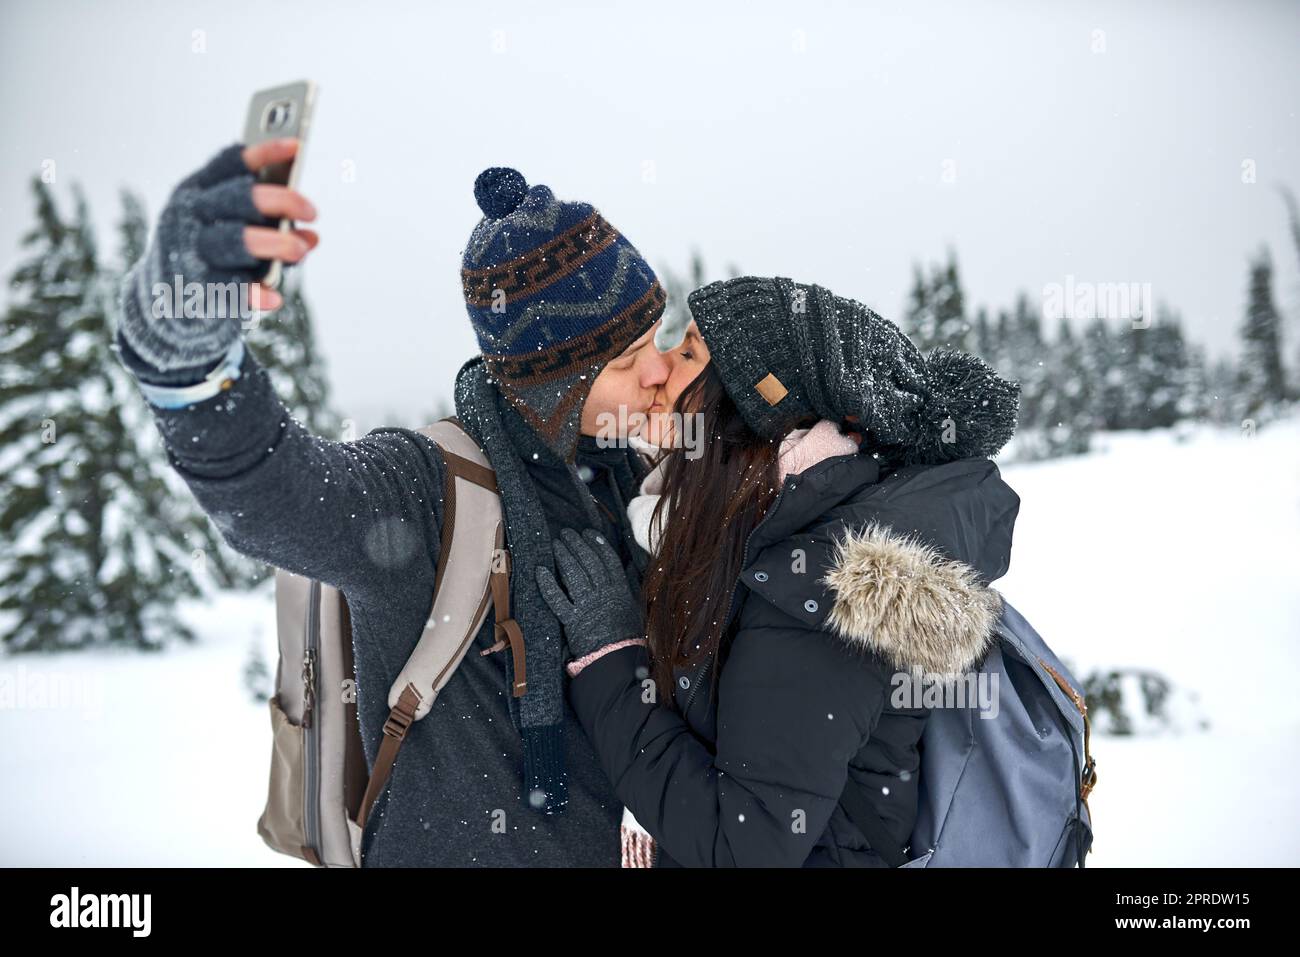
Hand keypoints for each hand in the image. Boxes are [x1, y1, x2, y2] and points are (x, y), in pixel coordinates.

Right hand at [117, 139, 319, 371]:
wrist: (170, 297)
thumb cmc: (217, 249)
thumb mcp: (237, 227)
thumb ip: (273, 225)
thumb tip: (311, 235)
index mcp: (200, 190)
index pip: (229, 164)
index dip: (262, 153)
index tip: (296, 147)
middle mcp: (190, 214)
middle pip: (236, 198)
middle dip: (279, 200)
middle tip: (312, 210)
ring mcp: (190, 250)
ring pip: (233, 240)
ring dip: (273, 243)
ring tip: (300, 249)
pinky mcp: (196, 287)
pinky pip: (228, 288)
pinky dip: (254, 293)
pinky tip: (275, 297)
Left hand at [535, 528, 642, 659]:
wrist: (615, 657)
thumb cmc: (625, 633)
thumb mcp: (631, 607)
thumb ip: (624, 587)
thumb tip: (623, 568)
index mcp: (619, 590)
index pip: (608, 560)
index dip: (597, 544)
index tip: (588, 534)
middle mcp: (603, 594)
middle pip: (589, 563)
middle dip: (577, 545)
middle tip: (567, 534)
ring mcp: (586, 606)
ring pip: (574, 575)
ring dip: (564, 557)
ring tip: (557, 544)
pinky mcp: (572, 619)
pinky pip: (557, 599)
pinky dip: (548, 584)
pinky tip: (541, 571)